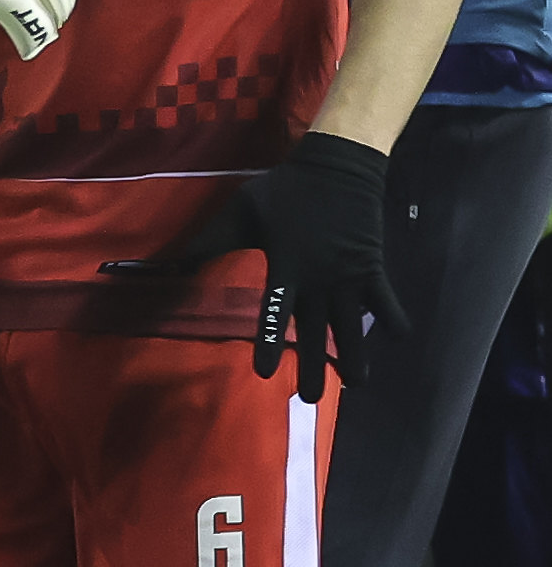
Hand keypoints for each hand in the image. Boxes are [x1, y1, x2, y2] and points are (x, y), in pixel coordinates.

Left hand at [111, 131, 399, 400]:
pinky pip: (385, 297)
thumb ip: (208, 242)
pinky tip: (397, 338)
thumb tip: (168, 264)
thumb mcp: (239, 213)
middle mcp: (318, 277)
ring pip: (351, 323)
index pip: (274, 312)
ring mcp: (348, 273)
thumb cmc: (283, 192)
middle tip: (311, 400)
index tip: (265, 373)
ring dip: (354, 354)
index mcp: (285, 266)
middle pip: (315, 330)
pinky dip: (392, 316)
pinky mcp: (371, 265)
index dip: (269, 341)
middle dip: (315, 365)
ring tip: (356, 384)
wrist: (337, 166)